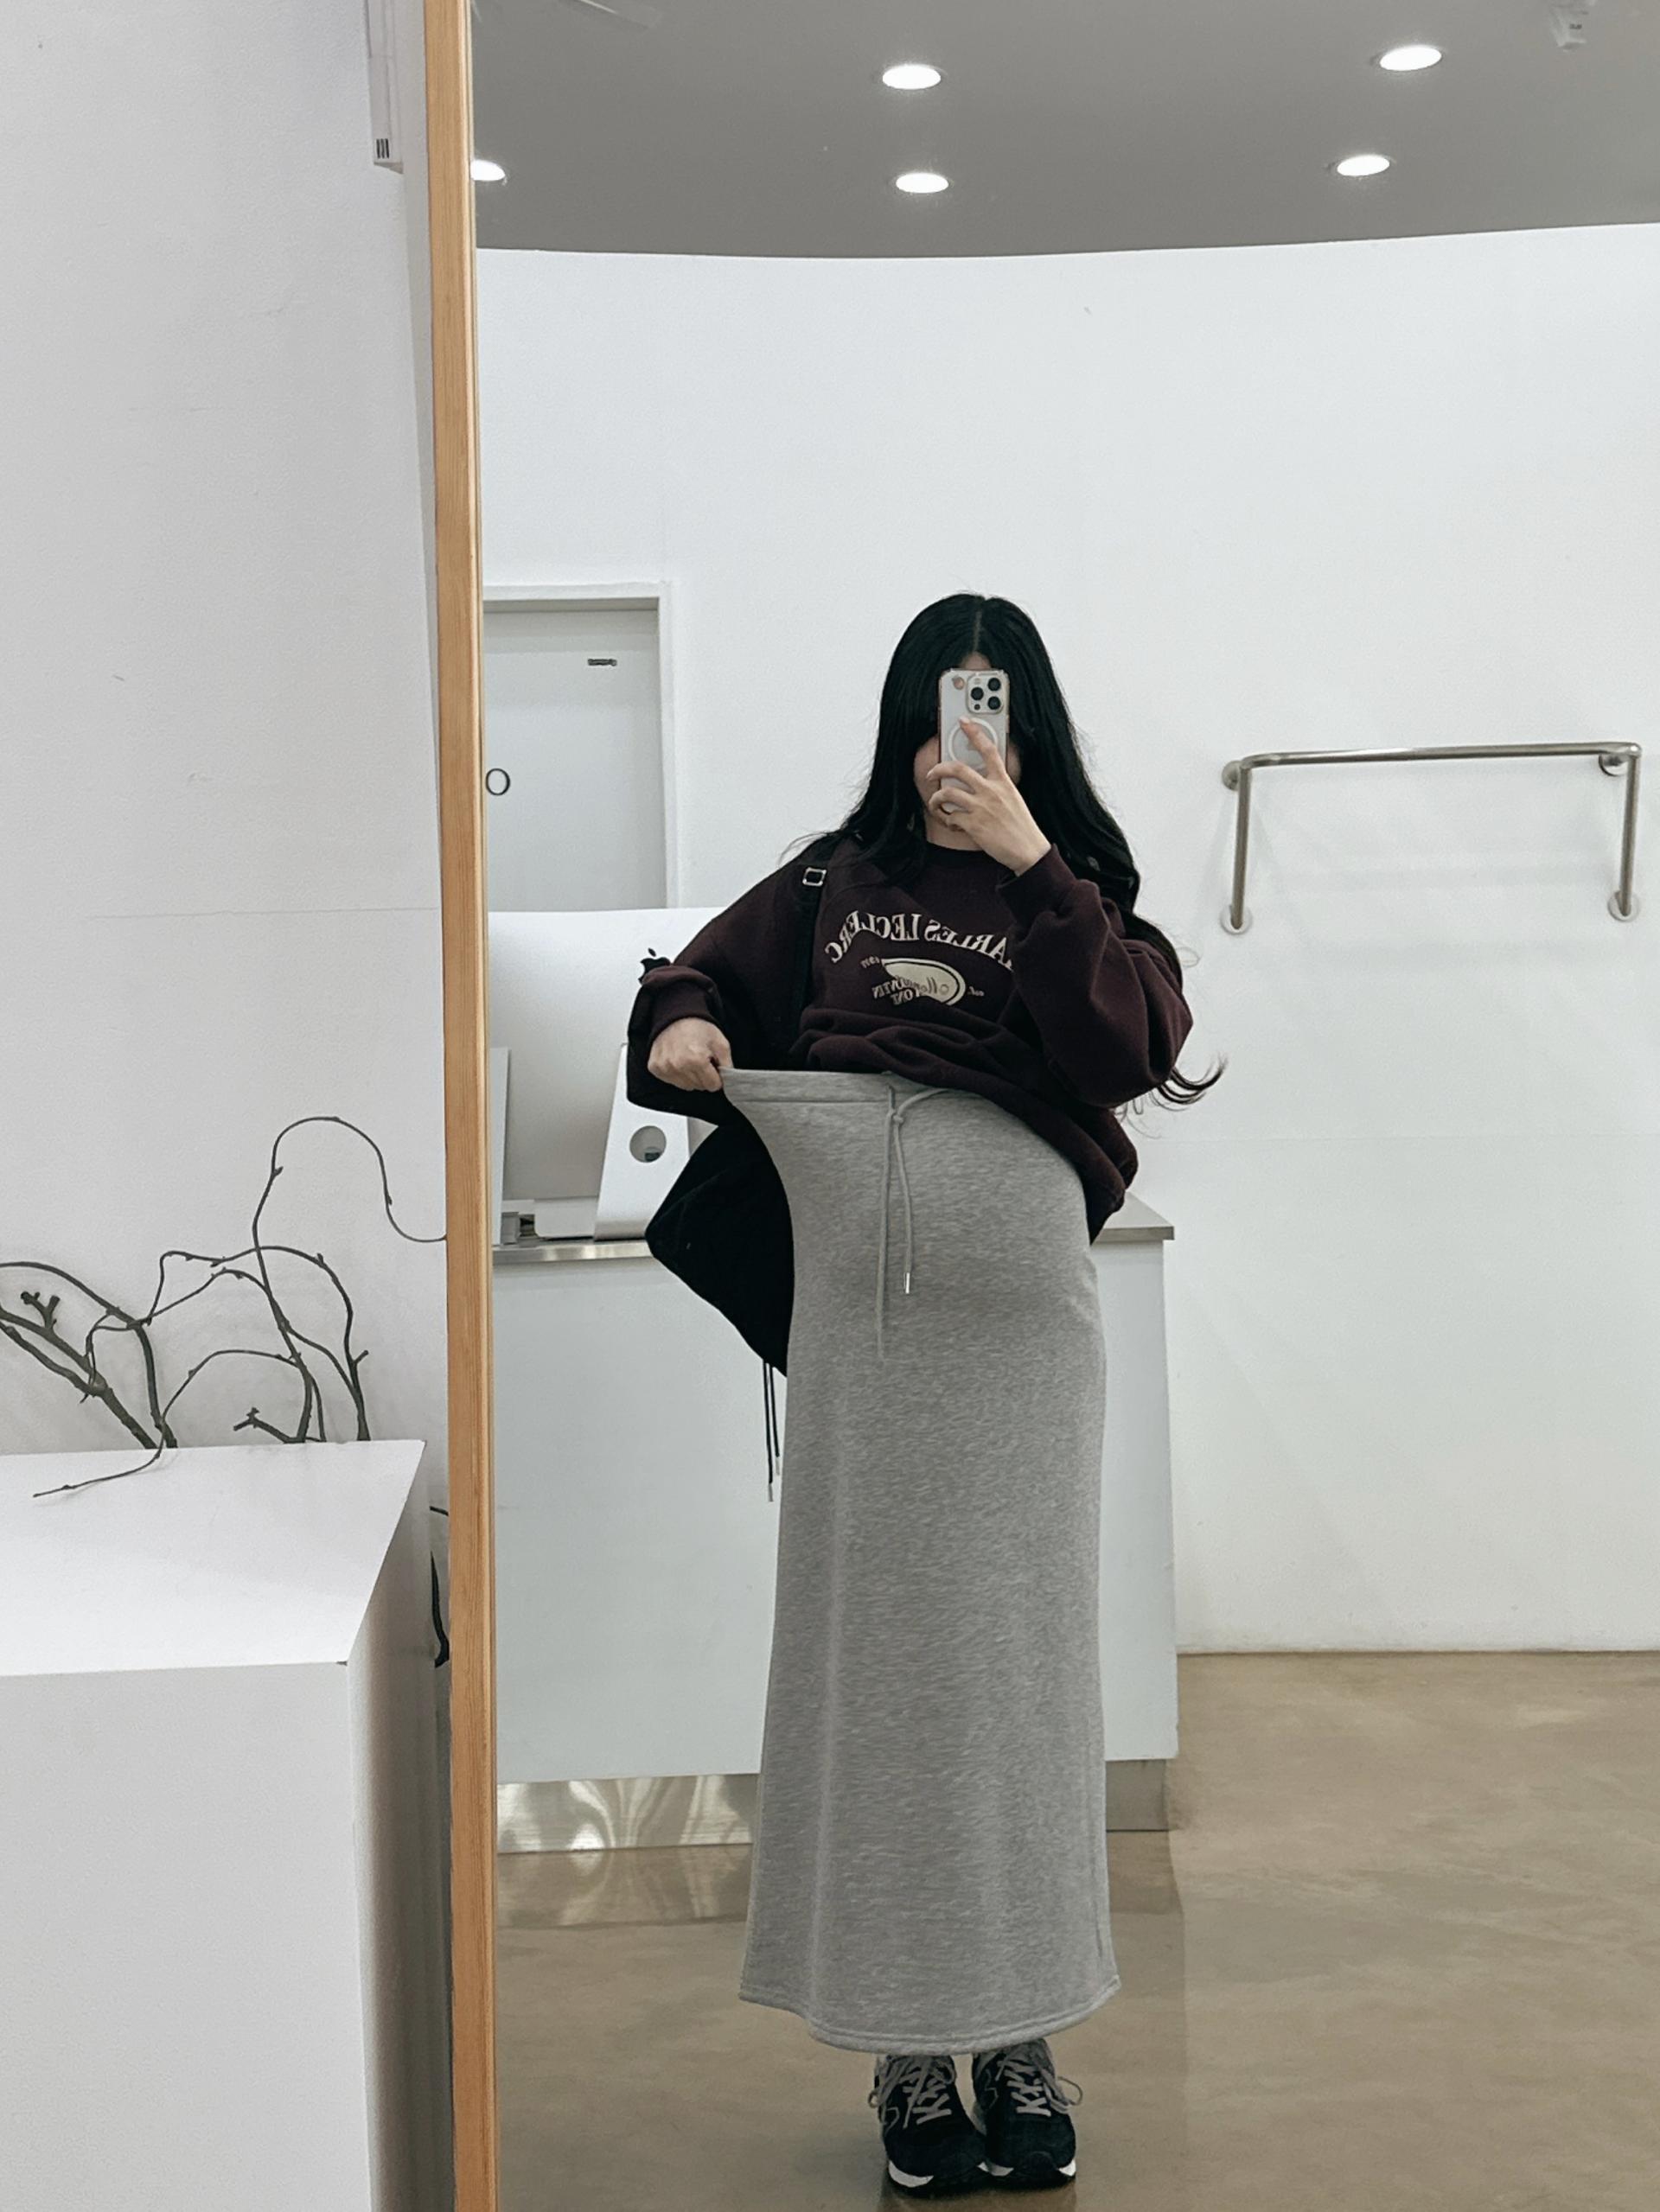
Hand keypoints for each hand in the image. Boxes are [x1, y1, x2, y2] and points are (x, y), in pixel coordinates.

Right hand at [648, 1016, 733, 1091]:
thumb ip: (727, 1065)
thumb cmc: (699, 1028)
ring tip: (689, 1059)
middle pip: (699, 1086)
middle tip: (701, 1059)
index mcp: (697, 1060)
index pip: (713, 1086)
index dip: (716, 1076)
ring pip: (686, 1086)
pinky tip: (678, 1060)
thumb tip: (727, 1080)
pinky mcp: (655, 1067)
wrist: (676, 1016)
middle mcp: (679, 1066)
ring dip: (690, 1076)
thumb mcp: (721, 1043)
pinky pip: (672, 1081)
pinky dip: (677, 1074)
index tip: (713, 1065)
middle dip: (704, 1076)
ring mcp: (665, 1068)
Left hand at [924, 722, 1051, 874]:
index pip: (989, 750)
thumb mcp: (1014, 799)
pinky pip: (951, 817)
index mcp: (1003, 782)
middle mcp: (991, 791)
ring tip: (935, 803)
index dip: (975, 733)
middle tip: (932, 773)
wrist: (1029, 850)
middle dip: (939, 768)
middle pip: (958, 769)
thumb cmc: (1022, 827)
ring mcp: (982, 807)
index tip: (964, 722)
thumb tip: (980, 784)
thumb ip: (998, 788)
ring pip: (948, 793)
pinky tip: (951, 823)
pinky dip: (947, 820)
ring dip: (936, 798)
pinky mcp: (974, 825)